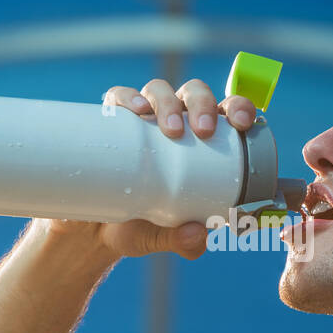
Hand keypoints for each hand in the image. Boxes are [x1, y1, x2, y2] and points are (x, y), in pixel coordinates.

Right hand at [43, 78, 257, 259]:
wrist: (89, 232)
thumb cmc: (139, 227)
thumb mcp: (163, 238)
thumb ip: (185, 242)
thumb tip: (198, 235)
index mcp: (200, 142)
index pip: (226, 112)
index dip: (239, 107)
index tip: (243, 124)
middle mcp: (173, 122)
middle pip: (193, 93)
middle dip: (203, 104)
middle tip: (204, 131)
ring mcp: (140, 119)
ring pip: (158, 90)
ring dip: (168, 102)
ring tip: (171, 129)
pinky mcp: (108, 121)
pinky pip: (117, 98)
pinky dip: (127, 97)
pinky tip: (135, 110)